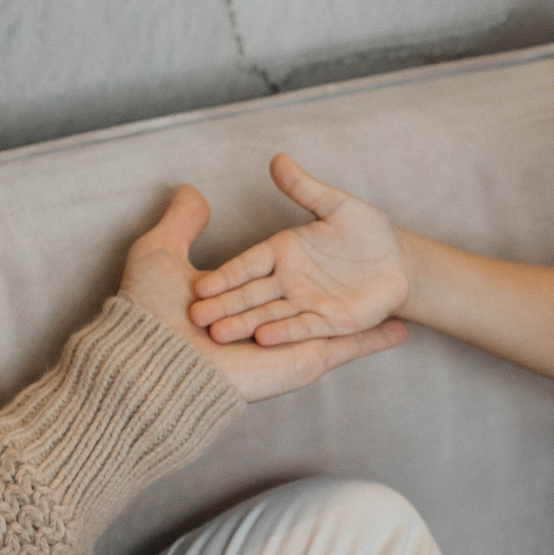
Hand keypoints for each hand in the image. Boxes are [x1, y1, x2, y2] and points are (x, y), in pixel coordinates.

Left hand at [120, 184, 405, 402]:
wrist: (154, 363)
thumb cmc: (151, 309)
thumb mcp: (160, 252)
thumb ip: (183, 221)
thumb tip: (192, 191)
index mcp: (239, 290)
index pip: (277, 270)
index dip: (303, 256)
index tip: (328, 246)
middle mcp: (267, 314)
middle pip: (313, 298)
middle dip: (341, 290)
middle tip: (373, 275)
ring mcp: (288, 339)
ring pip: (337, 323)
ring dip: (368, 317)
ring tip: (401, 303)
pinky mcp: (302, 359)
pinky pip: (347, 347)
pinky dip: (375, 341)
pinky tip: (402, 330)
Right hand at [189, 155, 409, 345]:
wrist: (400, 263)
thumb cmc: (368, 232)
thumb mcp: (338, 206)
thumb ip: (306, 188)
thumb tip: (278, 159)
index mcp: (282, 251)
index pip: (248, 264)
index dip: (226, 275)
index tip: (201, 285)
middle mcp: (287, 279)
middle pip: (250, 294)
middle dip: (224, 305)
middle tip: (194, 317)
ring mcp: (305, 302)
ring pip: (269, 314)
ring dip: (244, 324)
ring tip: (218, 334)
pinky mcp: (326, 322)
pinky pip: (302, 328)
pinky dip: (284, 333)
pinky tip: (263, 337)